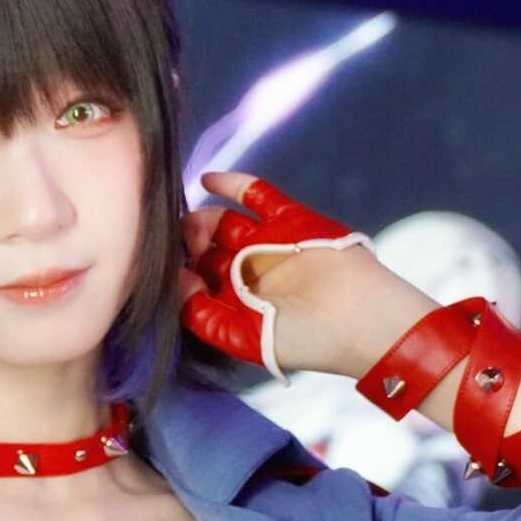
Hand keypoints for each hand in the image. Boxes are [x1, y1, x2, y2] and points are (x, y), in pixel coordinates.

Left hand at [178, 171, 379, 382]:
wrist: (362, 318)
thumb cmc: (308, 339)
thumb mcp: (246, 340)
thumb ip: (205, 319)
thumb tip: (178, 284)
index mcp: (240, 304)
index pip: (198, 283)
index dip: (178, 274)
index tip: (157, 270)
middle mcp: (250, 273)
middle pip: (206, 250)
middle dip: (186, 244)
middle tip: (172, 242)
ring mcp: (268, 242)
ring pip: (224, 222)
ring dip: (202, 219)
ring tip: (188, 222)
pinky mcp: (289, 217)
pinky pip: (255, 195)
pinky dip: (230, 184)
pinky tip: (206, 180)